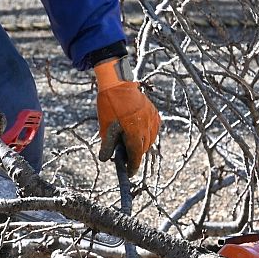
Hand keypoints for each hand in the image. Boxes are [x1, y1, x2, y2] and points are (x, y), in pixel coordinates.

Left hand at [94, 56, 159, 173]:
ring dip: (141, 144)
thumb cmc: (110, 106)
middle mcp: (146, 128)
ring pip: (149, 140)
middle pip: (142, 149)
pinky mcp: (154, 113)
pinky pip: (153, 129)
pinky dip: (147, 134)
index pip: (136, 156)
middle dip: (134, 155)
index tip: (129, 173)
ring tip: (130, 142)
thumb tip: (106, 160)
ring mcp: (152, 120)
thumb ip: (107, 145)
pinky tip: (138, 132)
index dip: (132, 166)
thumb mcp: (105, 127)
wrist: (118, 84)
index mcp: (134, 133)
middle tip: (124, 155)